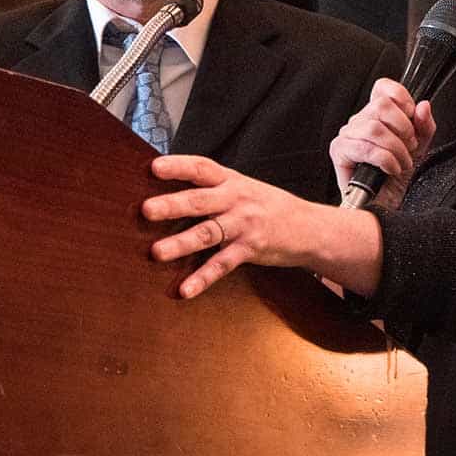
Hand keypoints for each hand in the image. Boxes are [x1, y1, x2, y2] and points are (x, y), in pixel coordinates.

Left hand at [143, 155, 319, 298]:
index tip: (154, 167)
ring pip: (208, 234)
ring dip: (181, 243)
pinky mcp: (250, 250)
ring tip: (156, 252)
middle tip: (146, 209)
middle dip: (172, 205)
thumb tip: (169, 187)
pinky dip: (203, 278)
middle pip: (200, 201)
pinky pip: (222, 265)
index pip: (202, 168)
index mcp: (231, 181)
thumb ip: (212, 187)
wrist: (309, 226)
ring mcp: (243, 225)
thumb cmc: (267, 206)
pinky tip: (186, 289)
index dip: (178, 166)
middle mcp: (236, 200)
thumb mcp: (242, 187)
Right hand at [329, 78, 436, 209]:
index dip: (401, 97)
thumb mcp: (419, 148)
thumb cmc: (397, 177)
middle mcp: (359, 121)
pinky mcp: (339, 152)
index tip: (411, 117)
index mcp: (376, 115)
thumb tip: (423, 106)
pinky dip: (386, 160)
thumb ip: (424, 125)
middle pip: (380, 105)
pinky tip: (391, 169)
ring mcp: (347, 135)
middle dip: (403, 128)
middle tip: (409, 146)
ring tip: (401, 162)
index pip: (382, 88)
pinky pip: (366, 148)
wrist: (385, 204)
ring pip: (374, 128)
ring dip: (396, 148)